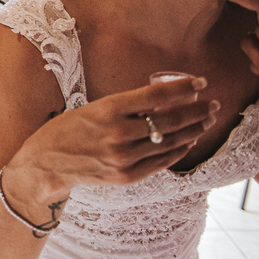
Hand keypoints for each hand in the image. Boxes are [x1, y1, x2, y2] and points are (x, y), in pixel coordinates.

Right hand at [14, 77, 215, 198]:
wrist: (45, 163)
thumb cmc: (67, 129)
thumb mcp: (91, 108)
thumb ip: (125, 106)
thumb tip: (163, 98)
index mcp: (107, 109)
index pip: (156, 95)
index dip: (183, 88)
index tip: (201, 82)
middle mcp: (118, 133)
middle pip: (169, 119)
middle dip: (197, 110)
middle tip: (212, 103)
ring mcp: (123, 158)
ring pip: (170, 141)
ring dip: (193, 130)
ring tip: (206, 121)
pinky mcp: (126, 177)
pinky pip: (161, 162)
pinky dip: (178, 150)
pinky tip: (188, 142)